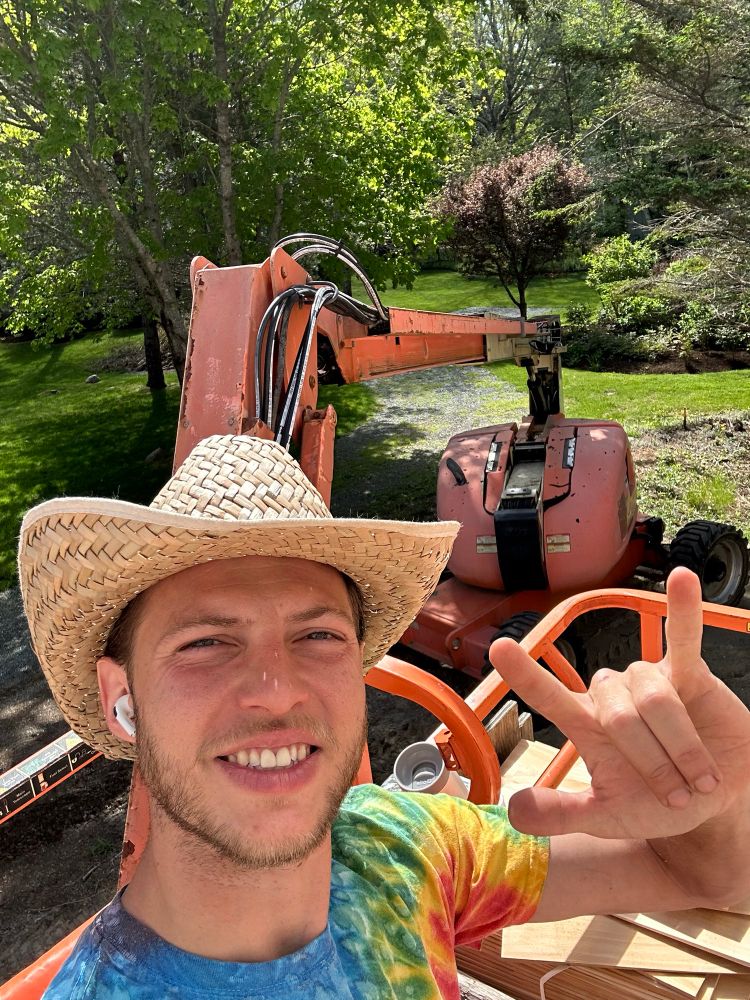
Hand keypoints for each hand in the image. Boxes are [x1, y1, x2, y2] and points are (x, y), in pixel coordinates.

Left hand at [489, 568, 749, 839]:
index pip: (549, 695)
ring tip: (701, 780)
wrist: (716, 803)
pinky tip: (683, 579)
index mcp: (587, 726)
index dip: (526, 674)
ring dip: (680, 746)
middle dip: (650, 762)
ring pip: (654, 699)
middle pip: (618, 715)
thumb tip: (515, 813)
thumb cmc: (656, 805)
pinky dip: (684, 609)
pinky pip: (684, 639)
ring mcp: (649, 680)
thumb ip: (563, 814)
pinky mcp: (689, 672)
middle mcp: (612, 696)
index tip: (499, 648)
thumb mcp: (608, 818)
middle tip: (676, 798)